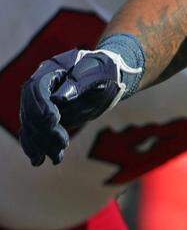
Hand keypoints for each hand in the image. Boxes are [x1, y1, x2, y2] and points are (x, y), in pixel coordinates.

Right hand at [19, 48, 132, 165]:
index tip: (53, 120)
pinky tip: (41, 160)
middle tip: (63, 143)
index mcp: (50, 70)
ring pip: (33, 125)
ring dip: (42, 143)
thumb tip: (60, 98)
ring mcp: (43, 102)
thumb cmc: (105, 69)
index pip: (36, 89)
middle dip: (45, 129)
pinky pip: (37, 132)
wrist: (110, 76)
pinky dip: (38, 146)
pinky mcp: (49, 116)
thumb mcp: (96, 72)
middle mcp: (42, 87)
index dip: (42, 104)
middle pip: (32, 110)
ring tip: (56, 158)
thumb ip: (78, 84)